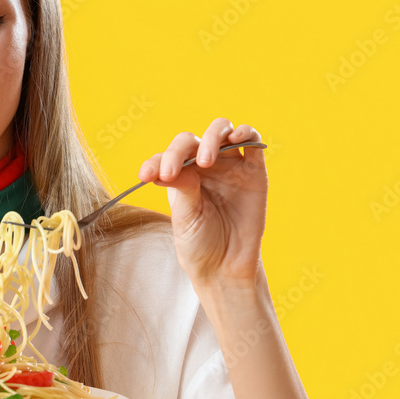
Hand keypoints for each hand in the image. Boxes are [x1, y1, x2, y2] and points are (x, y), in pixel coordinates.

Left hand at [137, 118, 267, 294]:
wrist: (227, 266)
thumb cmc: (200, 242)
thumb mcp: (185, 216)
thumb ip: (182, 187)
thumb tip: (167, 166)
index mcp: (180, 175)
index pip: (167, 156)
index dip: (156, 161)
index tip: (146, 176)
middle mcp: (204, 166)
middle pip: (191, 141)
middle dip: (177, 151)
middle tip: (171, 172)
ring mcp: (229, 166)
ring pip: (221, 132)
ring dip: (211, 137)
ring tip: (205, 160)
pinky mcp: (254, 171)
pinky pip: (252, 141)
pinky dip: (245, 133)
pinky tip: (236, 138)